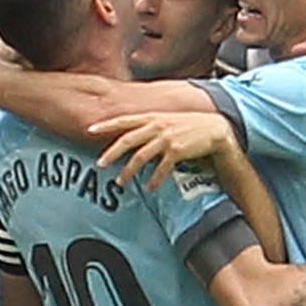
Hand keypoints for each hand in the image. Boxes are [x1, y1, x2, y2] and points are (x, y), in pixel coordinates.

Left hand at [88, 106, 235, 188]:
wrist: (214, 129)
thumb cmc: (188, 126)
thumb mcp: (166, 120)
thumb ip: (148, 125)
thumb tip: (130, 135)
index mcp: (151, 117)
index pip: (124, 120)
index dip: (106, 125)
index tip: (90, 130)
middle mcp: (157, 126)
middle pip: (127, 140)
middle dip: (111, 153)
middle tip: (100, 164)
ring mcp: (166, 138)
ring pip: (141, 156)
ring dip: (129, 171)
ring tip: (121, 182)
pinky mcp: (177, 151)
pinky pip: (161, 168)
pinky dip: (154, 180)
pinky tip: (150, 188)